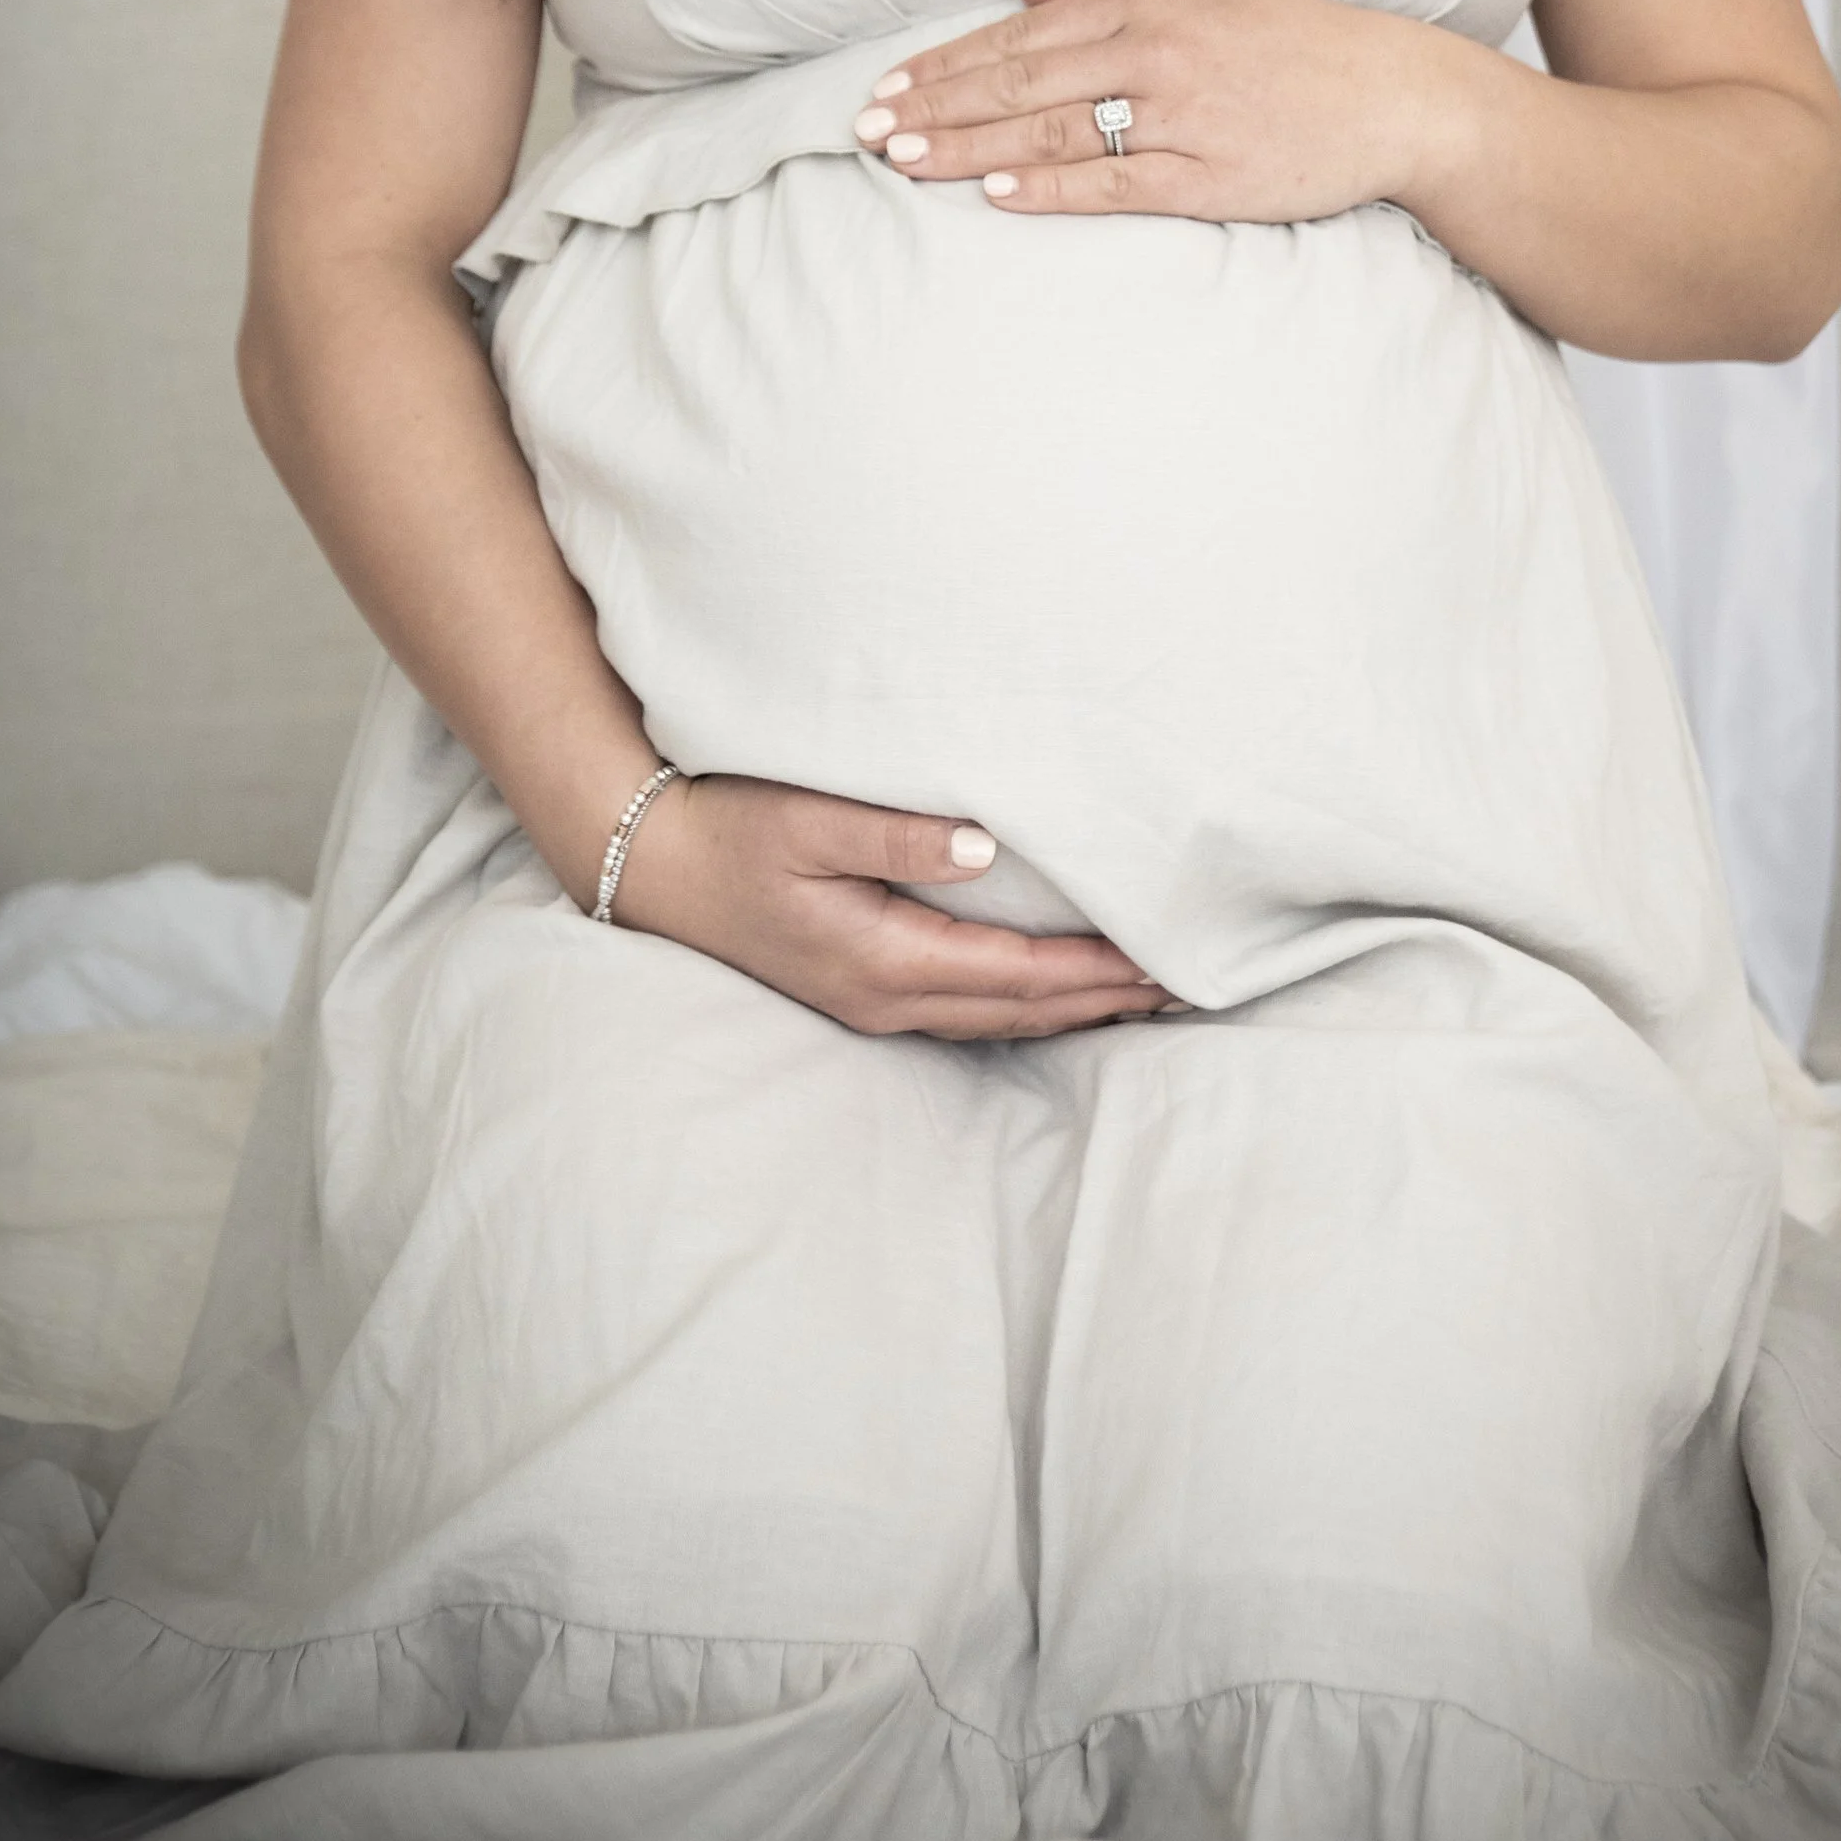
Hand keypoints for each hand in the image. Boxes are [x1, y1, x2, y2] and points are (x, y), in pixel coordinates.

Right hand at [609, 771, 1171, 1039]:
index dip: (1097, 968)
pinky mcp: (862, 992)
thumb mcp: (807, 821)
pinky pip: (969, 1011)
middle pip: (1023, 1009)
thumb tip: (981, 847)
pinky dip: (1029, 1004)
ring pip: (1000, 1019)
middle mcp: (886, 999)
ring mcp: (872, 1005)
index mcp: (884, 959)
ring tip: (1143, 992)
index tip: (1166, 955)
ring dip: (1075, 1007)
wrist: (652, 866)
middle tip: (1189, 981)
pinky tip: (1056, 992)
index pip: (1020, 973)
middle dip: (1106, 997)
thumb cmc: (731, 830)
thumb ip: (894, 835)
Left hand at [850, 0, 1438, 220]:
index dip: (948, 62)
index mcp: (1150, 2)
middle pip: (1022, 81)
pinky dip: (1052, 189)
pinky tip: (997, 192)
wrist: (1392, 97)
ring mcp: (1183, 117)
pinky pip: (1115, 185)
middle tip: (868, 129)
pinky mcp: (1210, 178)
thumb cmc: (1297, 35)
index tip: (890, 85)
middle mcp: (1158, 52)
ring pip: (1054, 132)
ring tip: (904, 160)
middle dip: (936, 106)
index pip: (1023, 35)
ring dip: (970, 147)